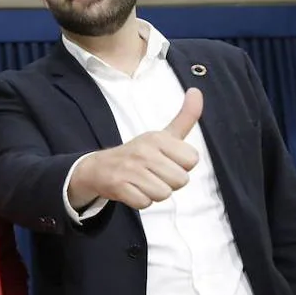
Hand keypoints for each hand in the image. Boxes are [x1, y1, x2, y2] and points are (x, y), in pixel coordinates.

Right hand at [69, 88, 202, 209]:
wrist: (99, 167)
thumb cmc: (139, 153)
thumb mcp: (162, 135)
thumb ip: (185, 117)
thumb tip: (197, 91)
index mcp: (158, 138)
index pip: (192, 160)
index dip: (182, 165)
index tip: (167, 161)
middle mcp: (144, 151)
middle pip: (181, 180)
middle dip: (169, 182)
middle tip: (154, 174)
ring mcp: (130, 168)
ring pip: (164, 194)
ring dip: (154, 193)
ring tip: (143, 182)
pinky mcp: (118, 185)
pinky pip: (145, 203)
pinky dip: (140, 201)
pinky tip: (132, 190)